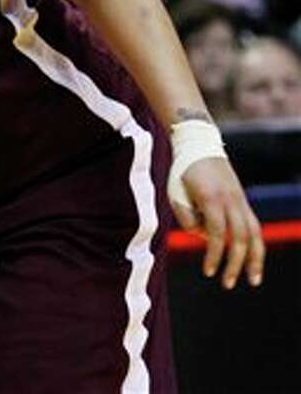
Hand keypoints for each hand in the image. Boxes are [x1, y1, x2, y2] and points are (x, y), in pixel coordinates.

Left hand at [172, 156, 265, 288]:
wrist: (200, 145)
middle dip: (236, 264)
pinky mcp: (243, 201)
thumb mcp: (175, 192)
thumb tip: (201, 236)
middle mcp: (231, 200)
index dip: (213, 255)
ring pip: (254, 234)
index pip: (216, 234)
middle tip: (228, 284)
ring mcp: (240, 200)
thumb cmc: (182, 171)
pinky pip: (253, 226)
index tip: (208, 272)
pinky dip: (254, 245)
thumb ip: (186, 216)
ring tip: (253, 280)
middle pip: (240, 238)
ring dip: (255, 259)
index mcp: (212, 198)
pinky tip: (252, 261)